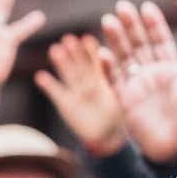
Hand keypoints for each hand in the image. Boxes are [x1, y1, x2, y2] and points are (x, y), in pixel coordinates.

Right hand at [36, 34, 127, 155]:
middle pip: (82, 65)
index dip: (93, 52)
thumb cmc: (120, 119)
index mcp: (107, 81)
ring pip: (69, 75)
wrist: (107, 139)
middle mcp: (91, 83)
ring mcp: (77, 92)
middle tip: (68, 38)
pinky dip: (48, 85)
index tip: (88, 39)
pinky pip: (56, 93)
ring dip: (61, 63)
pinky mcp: (66, 104)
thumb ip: (126, 89)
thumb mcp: (126, 102)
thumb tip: (136, 70)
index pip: (100, 63)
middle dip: (75, 52)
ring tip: (55, 49)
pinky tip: (40, 76)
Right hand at [102, 1, 176, 165]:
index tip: (146, 6)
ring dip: (116, 40)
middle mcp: (152, 73)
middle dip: (130, 25)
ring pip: (124, 57)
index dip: (154, 24)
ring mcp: (137, 85)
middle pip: (139, 44)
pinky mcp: (124, 99)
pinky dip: (107, 68)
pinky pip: (113, 80)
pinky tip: (102, 54)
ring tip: (108, 21)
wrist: (174, 149)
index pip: (161, 41)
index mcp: (171, 68)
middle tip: (121, 6)